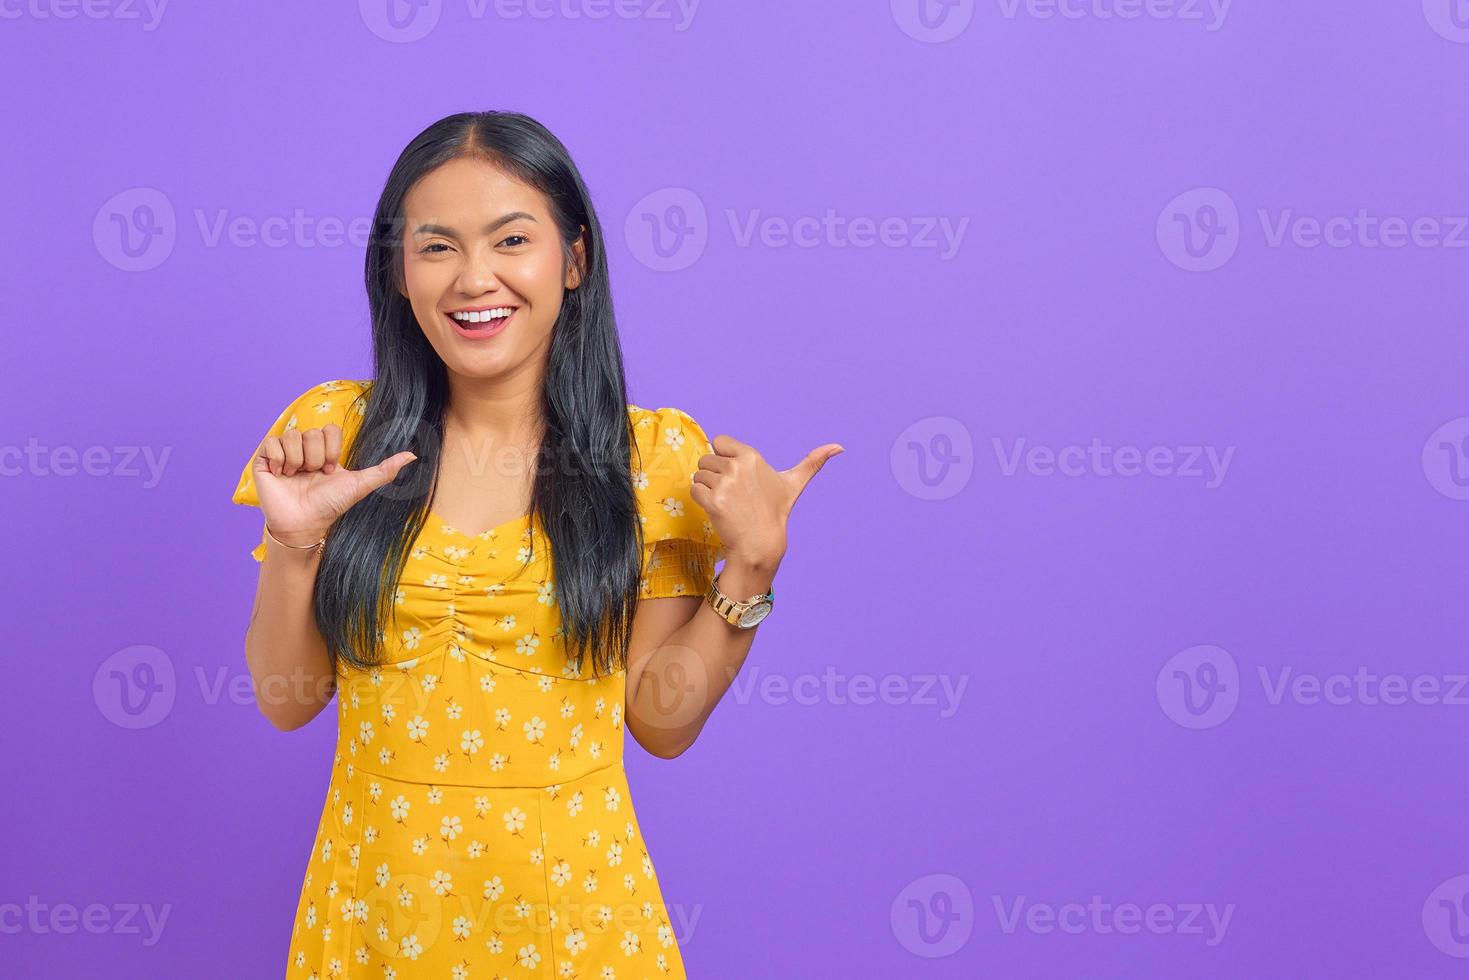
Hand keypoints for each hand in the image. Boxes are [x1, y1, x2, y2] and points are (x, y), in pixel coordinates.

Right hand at [252, 422, 418, 545]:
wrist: (304, 524)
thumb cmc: (330, 506)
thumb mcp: (360, 485)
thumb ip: (384, 470)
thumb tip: (412, 455)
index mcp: (324, 451)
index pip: (330, 429)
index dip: (332, 448)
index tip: (331, 470)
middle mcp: (304, 449)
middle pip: (313, 432)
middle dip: (317, 458)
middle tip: (314, 476)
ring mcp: (284, 454)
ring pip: (292, 436)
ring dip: (299, 460)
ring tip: (297, 477)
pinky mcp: (264, 461)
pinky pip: (272, 443)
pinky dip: (280, 460)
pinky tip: (282, 475)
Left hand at [691, 432, 843, 567]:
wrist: (761, 542)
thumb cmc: (775, 511)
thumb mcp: (794, 484)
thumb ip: (813, 462)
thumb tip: (840, 447)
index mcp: (751, 456)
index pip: (719, 441)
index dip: (723, 457)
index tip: (736, 475)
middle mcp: (737, 466)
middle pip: (706, 459)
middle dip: (714, 475)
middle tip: (731, 493)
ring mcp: (724, 483)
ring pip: (699, 475)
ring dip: (707, 488)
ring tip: (726, 502)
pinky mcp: (712, 500)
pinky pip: (694, 490)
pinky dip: (700, 499)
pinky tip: (717, 509)